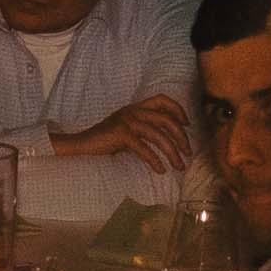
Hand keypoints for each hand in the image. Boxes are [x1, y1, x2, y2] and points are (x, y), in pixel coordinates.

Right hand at [58, 94, 193, 175]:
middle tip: (188, 153)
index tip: (187, 124)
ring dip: (172, 153)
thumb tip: (166, 140)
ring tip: (179, 166)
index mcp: (136, 107)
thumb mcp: (127, 130)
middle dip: (181, 137)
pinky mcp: (121, 135)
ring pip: (158, 136)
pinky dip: (155, 161)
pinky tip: (161, 170)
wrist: (82, 144)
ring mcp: (127, 122)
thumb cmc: (105, 140)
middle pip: (166, 120)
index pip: (162, 99)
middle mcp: (133, 111)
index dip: (177, 110)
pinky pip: (145, 148)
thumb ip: (143, 129)